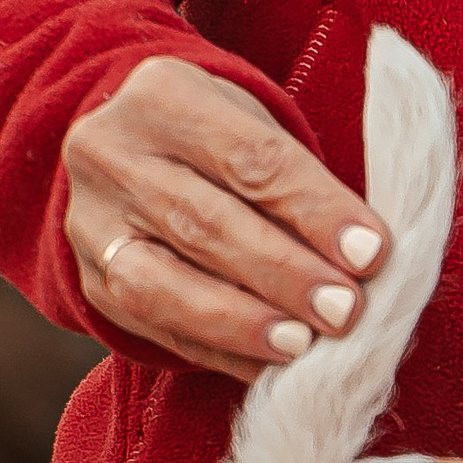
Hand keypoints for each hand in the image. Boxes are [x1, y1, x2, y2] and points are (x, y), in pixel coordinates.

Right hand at [63, 56, 388, 379]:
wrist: (132, 149)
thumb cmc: (222, 142)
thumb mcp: (259, 129)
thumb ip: (304, 186)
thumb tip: (364, 260)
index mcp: (164, 95)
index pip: (251, 158)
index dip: (315, 210)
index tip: (372, 253)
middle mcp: (111, 153)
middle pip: (205, 222)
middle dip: (284, 274)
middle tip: (345, 311)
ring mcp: (90, 222)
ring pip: (160, 283)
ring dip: (241, 322)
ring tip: (302, 346)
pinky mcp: (90, 281)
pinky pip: (152, 326)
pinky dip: (217, 351)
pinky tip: (267, 367)